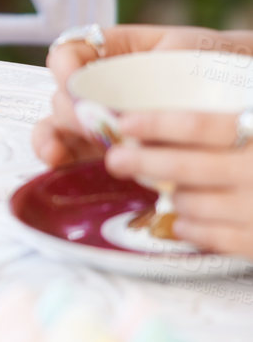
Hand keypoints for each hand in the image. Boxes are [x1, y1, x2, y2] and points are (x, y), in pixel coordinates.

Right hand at [30, 25, 244, 168]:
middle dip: (70, 110)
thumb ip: (144, 82)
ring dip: (52, 137)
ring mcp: (100, 115)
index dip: (65, 67)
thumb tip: (117, 115)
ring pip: (58, 123)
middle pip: (62, 92)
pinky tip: (60, 162)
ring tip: (57, 152)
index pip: (70, 52)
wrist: (238, 86)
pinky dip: (61, 156)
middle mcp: (99, 82)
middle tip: (91, 125)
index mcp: (112, 50)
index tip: (75, 82)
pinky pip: (72, 149)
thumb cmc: (211, 64)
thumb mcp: (180, 59)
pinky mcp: (106, 145)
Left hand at [104, 106, 252, 257]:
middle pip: (187, 168)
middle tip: (117, 159)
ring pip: (193, 204)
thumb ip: (225, 113)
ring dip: (170, 196)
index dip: (158, 124)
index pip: (202, 126)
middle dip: (144, 163)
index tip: (126, 124)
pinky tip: (183, 218)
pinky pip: (211, 238)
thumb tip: (161, 103)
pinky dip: (190, 227)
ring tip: (162, 188)